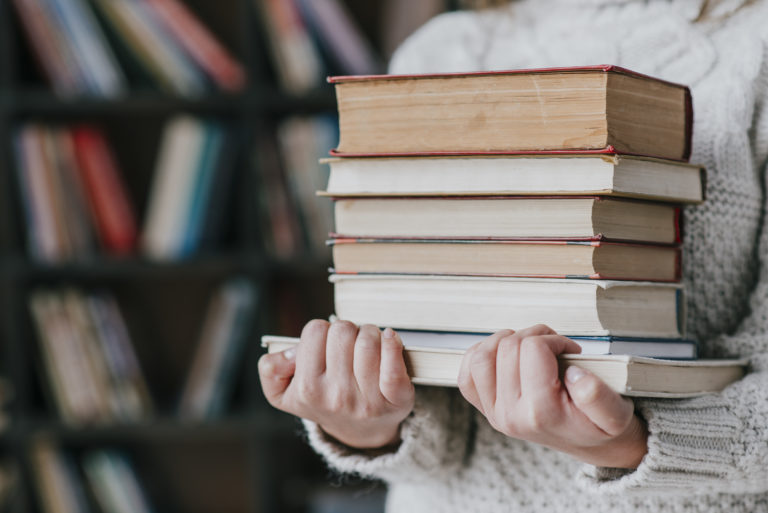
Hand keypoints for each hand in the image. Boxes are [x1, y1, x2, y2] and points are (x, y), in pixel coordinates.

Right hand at [258, 320, 414, 448]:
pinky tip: (389, 337)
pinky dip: (393, 344)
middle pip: (342, 331)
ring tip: (367, 345)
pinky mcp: (396, 399)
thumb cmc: (324, 400)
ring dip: (370, 333)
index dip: (322, 331)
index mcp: (307, 389)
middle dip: (347, 330)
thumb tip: (290, 353)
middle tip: (349, 345)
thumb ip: (270, 369)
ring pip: (368, 340)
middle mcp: (336, 396)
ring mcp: (367, 399)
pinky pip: (395, 365)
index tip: (327, 345)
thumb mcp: (283, 391)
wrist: (361, 430)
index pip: (315, 330)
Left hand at [458, 325, 647, 467]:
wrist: (589, 445)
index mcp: (541, 413)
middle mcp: (511, 415)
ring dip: (505, 341)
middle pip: (507, 347)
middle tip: (554, 346)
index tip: (570, 350)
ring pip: (481, 356)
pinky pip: (467, 373)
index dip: (554, 340)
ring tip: (529, 347)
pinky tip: (506, 355)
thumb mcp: (616, 414)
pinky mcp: (486, 408)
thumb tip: (573, 374)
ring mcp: (494, 412)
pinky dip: (482, 355)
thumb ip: (599, 396)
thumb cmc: (600, 426)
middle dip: (533, 336)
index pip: (532, 349)